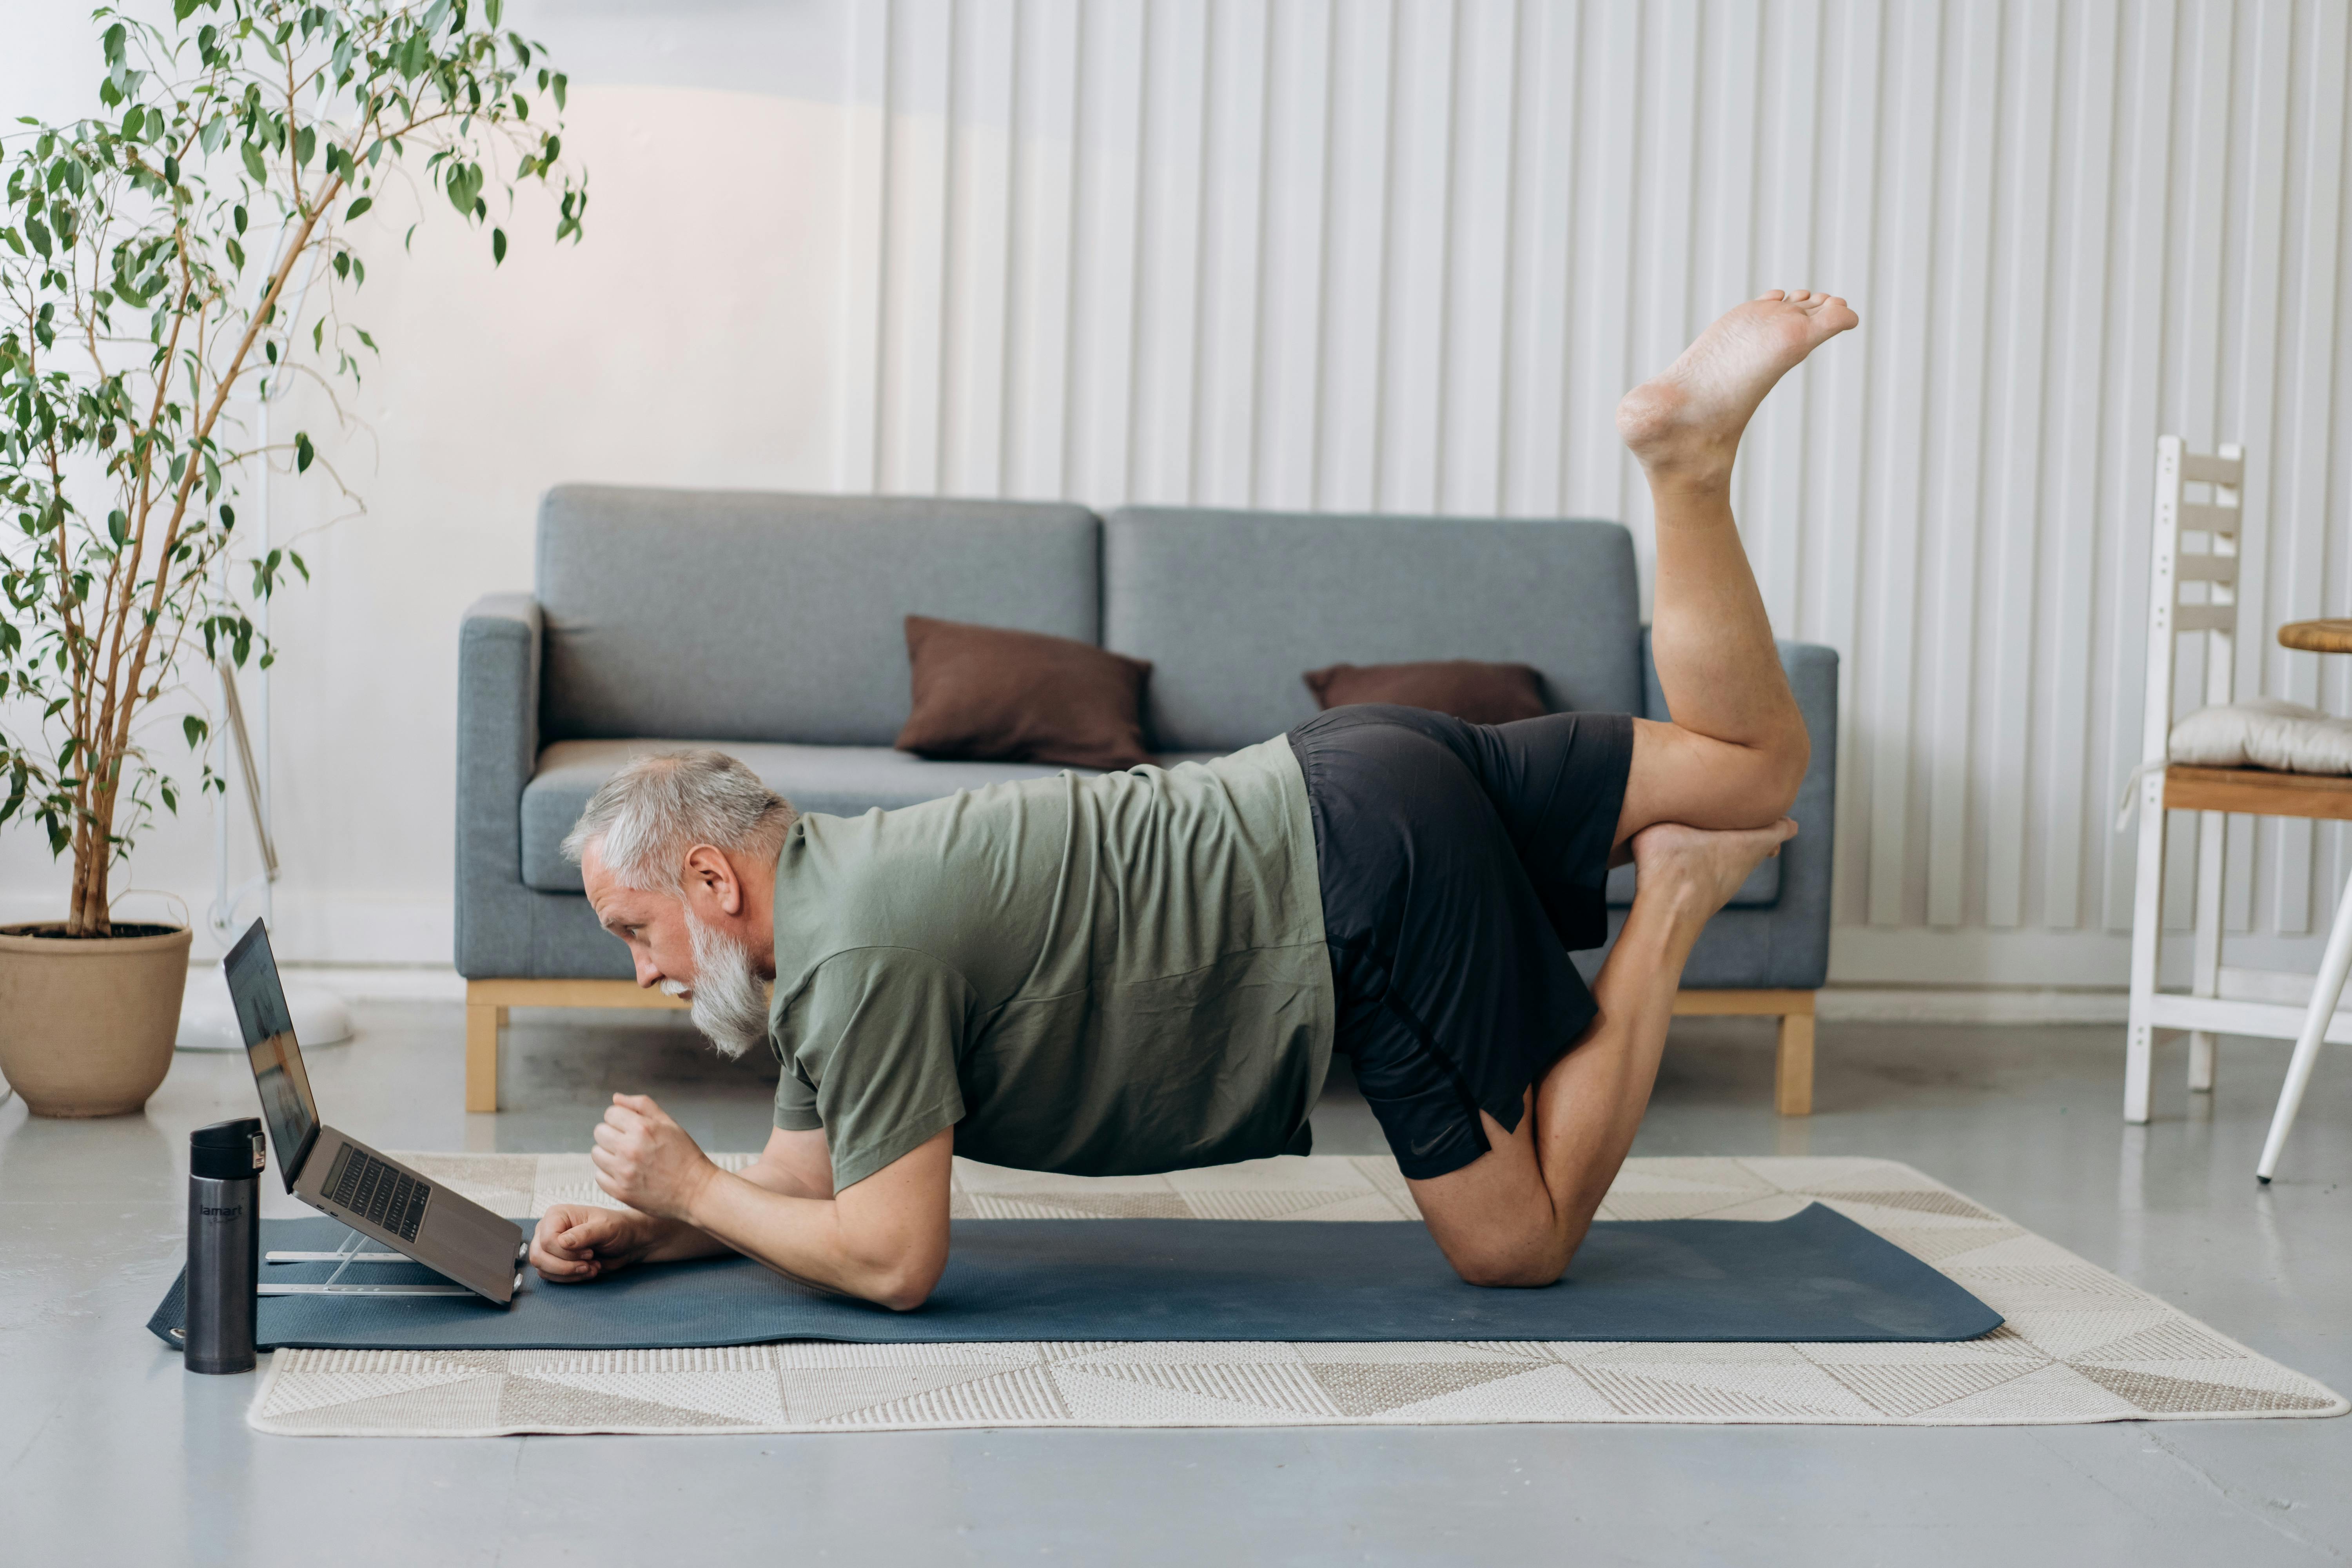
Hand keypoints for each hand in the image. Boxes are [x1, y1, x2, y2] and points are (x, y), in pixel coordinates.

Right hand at [529, 1203, 659, 1283]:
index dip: (567, 1252)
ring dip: (569, 1273)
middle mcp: (548, 1229)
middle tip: (589, 1264)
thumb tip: (562, 1241)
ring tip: (591, 1267)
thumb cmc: (618, 1228)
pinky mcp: (554, 1261)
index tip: (590, 1252)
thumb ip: (585, 1233)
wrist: (627, 1242)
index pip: (548, 1240)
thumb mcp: (607, 1228)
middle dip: (566, 1266)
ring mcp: (549, 1247)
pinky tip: (587, 1270)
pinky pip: (549, 1276)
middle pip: (539, 1256)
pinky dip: (569, 1278)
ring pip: (542, 1268)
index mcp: (557, 1215)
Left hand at [590, 1092, 718, 1221]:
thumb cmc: (684, 1155)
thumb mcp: (669, 1123)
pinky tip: (626, 1173)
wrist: (696, 1190)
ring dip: (609, 1153)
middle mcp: (629, 1149)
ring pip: (596, 1153)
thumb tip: (615, 1098)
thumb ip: (642, 1106)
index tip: (630, 1127)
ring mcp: (623, 1172)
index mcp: (642, 1128)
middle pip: (599, 1132)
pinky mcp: (620, 1191)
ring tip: (627, 1158)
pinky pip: (599, 1176)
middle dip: (612, 1134)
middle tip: (629, 1142)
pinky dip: (609, 1174)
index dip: (620, 1118)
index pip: (610, 1113)